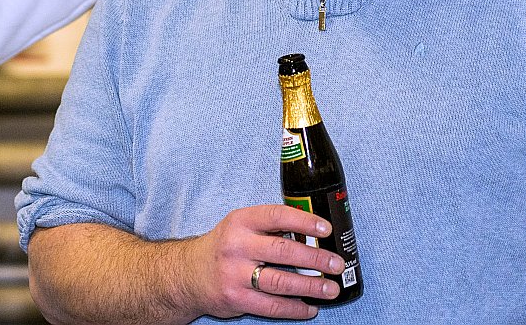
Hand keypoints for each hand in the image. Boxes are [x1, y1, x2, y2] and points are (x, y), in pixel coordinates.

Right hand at [181, 204, 344, 320]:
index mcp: (241, 221)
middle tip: (337, 264)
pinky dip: (295, 308)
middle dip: (315, 258)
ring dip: (311, 286)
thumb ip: (269, 227)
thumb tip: (312, 233)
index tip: (326, 229)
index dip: (304, 222)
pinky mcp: (236, 298)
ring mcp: (235, 274)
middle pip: (283, 251)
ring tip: (331, 289)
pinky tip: (310, 307)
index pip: (276, 216)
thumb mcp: (240, 226)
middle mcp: (237, 246)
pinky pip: (272, 306)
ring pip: (281, 282)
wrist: (189, 274)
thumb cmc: (224, 246)